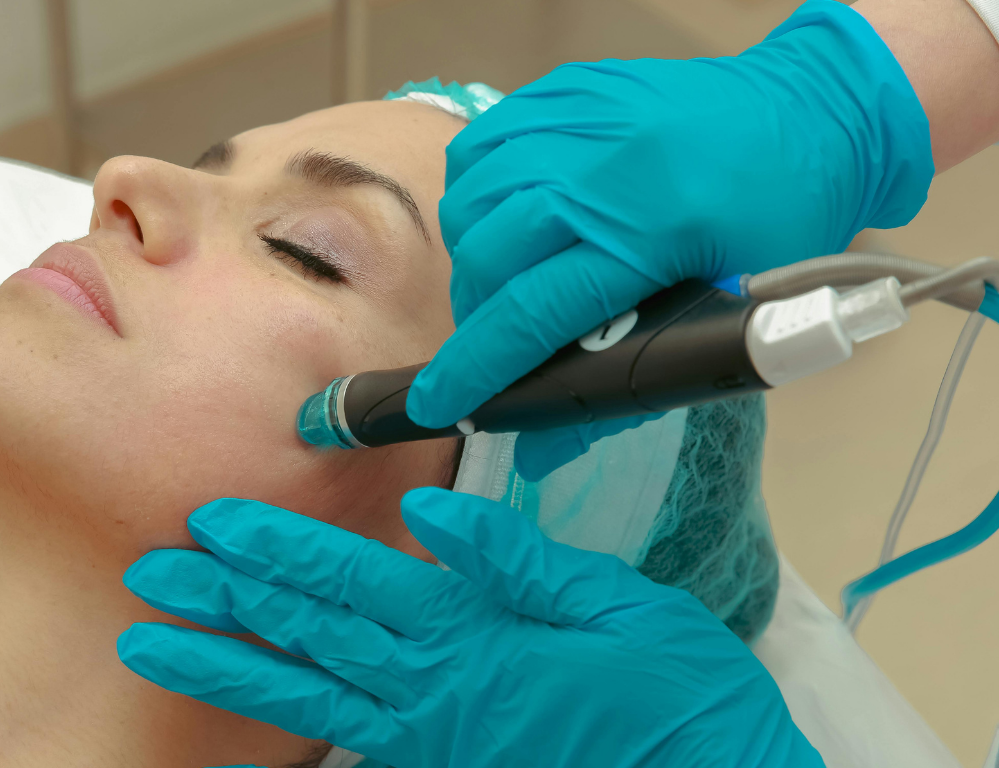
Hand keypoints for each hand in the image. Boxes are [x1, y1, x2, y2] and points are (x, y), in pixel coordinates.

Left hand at [117, 490, 821, 767]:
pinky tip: (231, 745)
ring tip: (150, 646)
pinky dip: (279, 748)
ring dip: (224, 665)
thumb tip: (436, 517)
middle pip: (306, 632)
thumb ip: (520, 564)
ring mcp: (426, 738)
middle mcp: (431, 688)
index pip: (351, 580)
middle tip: (149, 572)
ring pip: (303, 694)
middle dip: (223, 598)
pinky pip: (341, 756)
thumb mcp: (622, 611)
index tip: (212, 522)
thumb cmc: (679, 702)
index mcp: (471, 635)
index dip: (275, 548)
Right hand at [409, 0, 932, 478]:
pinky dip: (478, 192)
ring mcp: (576, 120)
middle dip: (477, 312)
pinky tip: (510, 214)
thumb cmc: (779, 218)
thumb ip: (631, 379)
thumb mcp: (724, 309)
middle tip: (500, 333)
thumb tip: (543, 451)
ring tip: (509, 273)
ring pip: (470, 202)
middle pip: (486, 258)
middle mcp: (599, 171)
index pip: (531, 314)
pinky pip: (480, 147)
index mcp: (648, 234)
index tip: (437, 401)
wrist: (811, 109)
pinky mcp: (563, 90)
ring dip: (474, 254)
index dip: (476, 367)